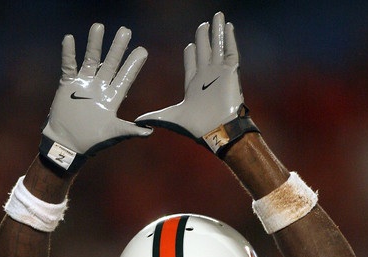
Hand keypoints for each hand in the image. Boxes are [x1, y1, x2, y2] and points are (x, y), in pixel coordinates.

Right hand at [40, 23, 150, 171]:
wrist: (69, 144)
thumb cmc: (93, 141)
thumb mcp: (113, 133)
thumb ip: (130, 130)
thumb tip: (150, 131)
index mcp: (112, 98)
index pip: (125, 78)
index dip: (133, 65)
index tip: (142, 50)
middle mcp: (100, 88)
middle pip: (110, 63)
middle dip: (118, 48)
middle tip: (126, 31)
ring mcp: (84, 85)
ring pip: (91, 60)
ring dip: (95, 44)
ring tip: (99, 26)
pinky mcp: (68, 85)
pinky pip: (68, 66)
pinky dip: (68, 54)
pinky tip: (70, 39)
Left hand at [135, 12, 256, 154]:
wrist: (215, 130)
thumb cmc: (195, 126)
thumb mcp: (170, 117)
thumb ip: (155, 116)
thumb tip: (137, 122)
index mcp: (194, 86)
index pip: (192, 64)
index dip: (191, 53)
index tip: (190, 44)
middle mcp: (207, 77)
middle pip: (205, 51)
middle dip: (204, 37)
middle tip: (203, 24)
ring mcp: (219, 73)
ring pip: (217, 47)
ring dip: (217, 31)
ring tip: (217, 16)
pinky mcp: (230, 72)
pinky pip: (230, 51)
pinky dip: (229, 38)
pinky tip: (227, 26)